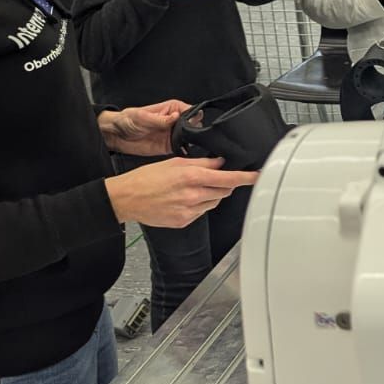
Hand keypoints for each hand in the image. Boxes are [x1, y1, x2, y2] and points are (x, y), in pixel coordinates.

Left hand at [99, 100, 188, 156]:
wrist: (116, 135)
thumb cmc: (127, 120)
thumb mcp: (143, 117)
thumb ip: (161, 119)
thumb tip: (176, 117)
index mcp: (172, 108)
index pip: (192, 111)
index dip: (194, 117)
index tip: (191, 123)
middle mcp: (175, 121)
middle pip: (195, 125)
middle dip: (194, 130)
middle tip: (184, 134)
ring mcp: (173, 134)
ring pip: (190, 138)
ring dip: (189, 141)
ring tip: (180, 142)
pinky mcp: (169, 146)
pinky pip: (182, 149)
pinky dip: (183, 150)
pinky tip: (178, 149)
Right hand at [104, 157, 258, 228]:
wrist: (126, 198)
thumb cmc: (146, 178)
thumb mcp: (175, 162)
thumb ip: (201, 162)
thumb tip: (219, 162)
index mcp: (192, 176)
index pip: (229, 178)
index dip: (246, 178)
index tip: (257, 176)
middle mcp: (193, 195)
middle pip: (224, 191)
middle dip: (224, 184)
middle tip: (212, 178)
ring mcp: (189, 211)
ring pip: (214, 202)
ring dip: (212, 195)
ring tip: (193, 188)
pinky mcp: (184, 221)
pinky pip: (202, 212)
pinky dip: (200, 205)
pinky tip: (185, 199)